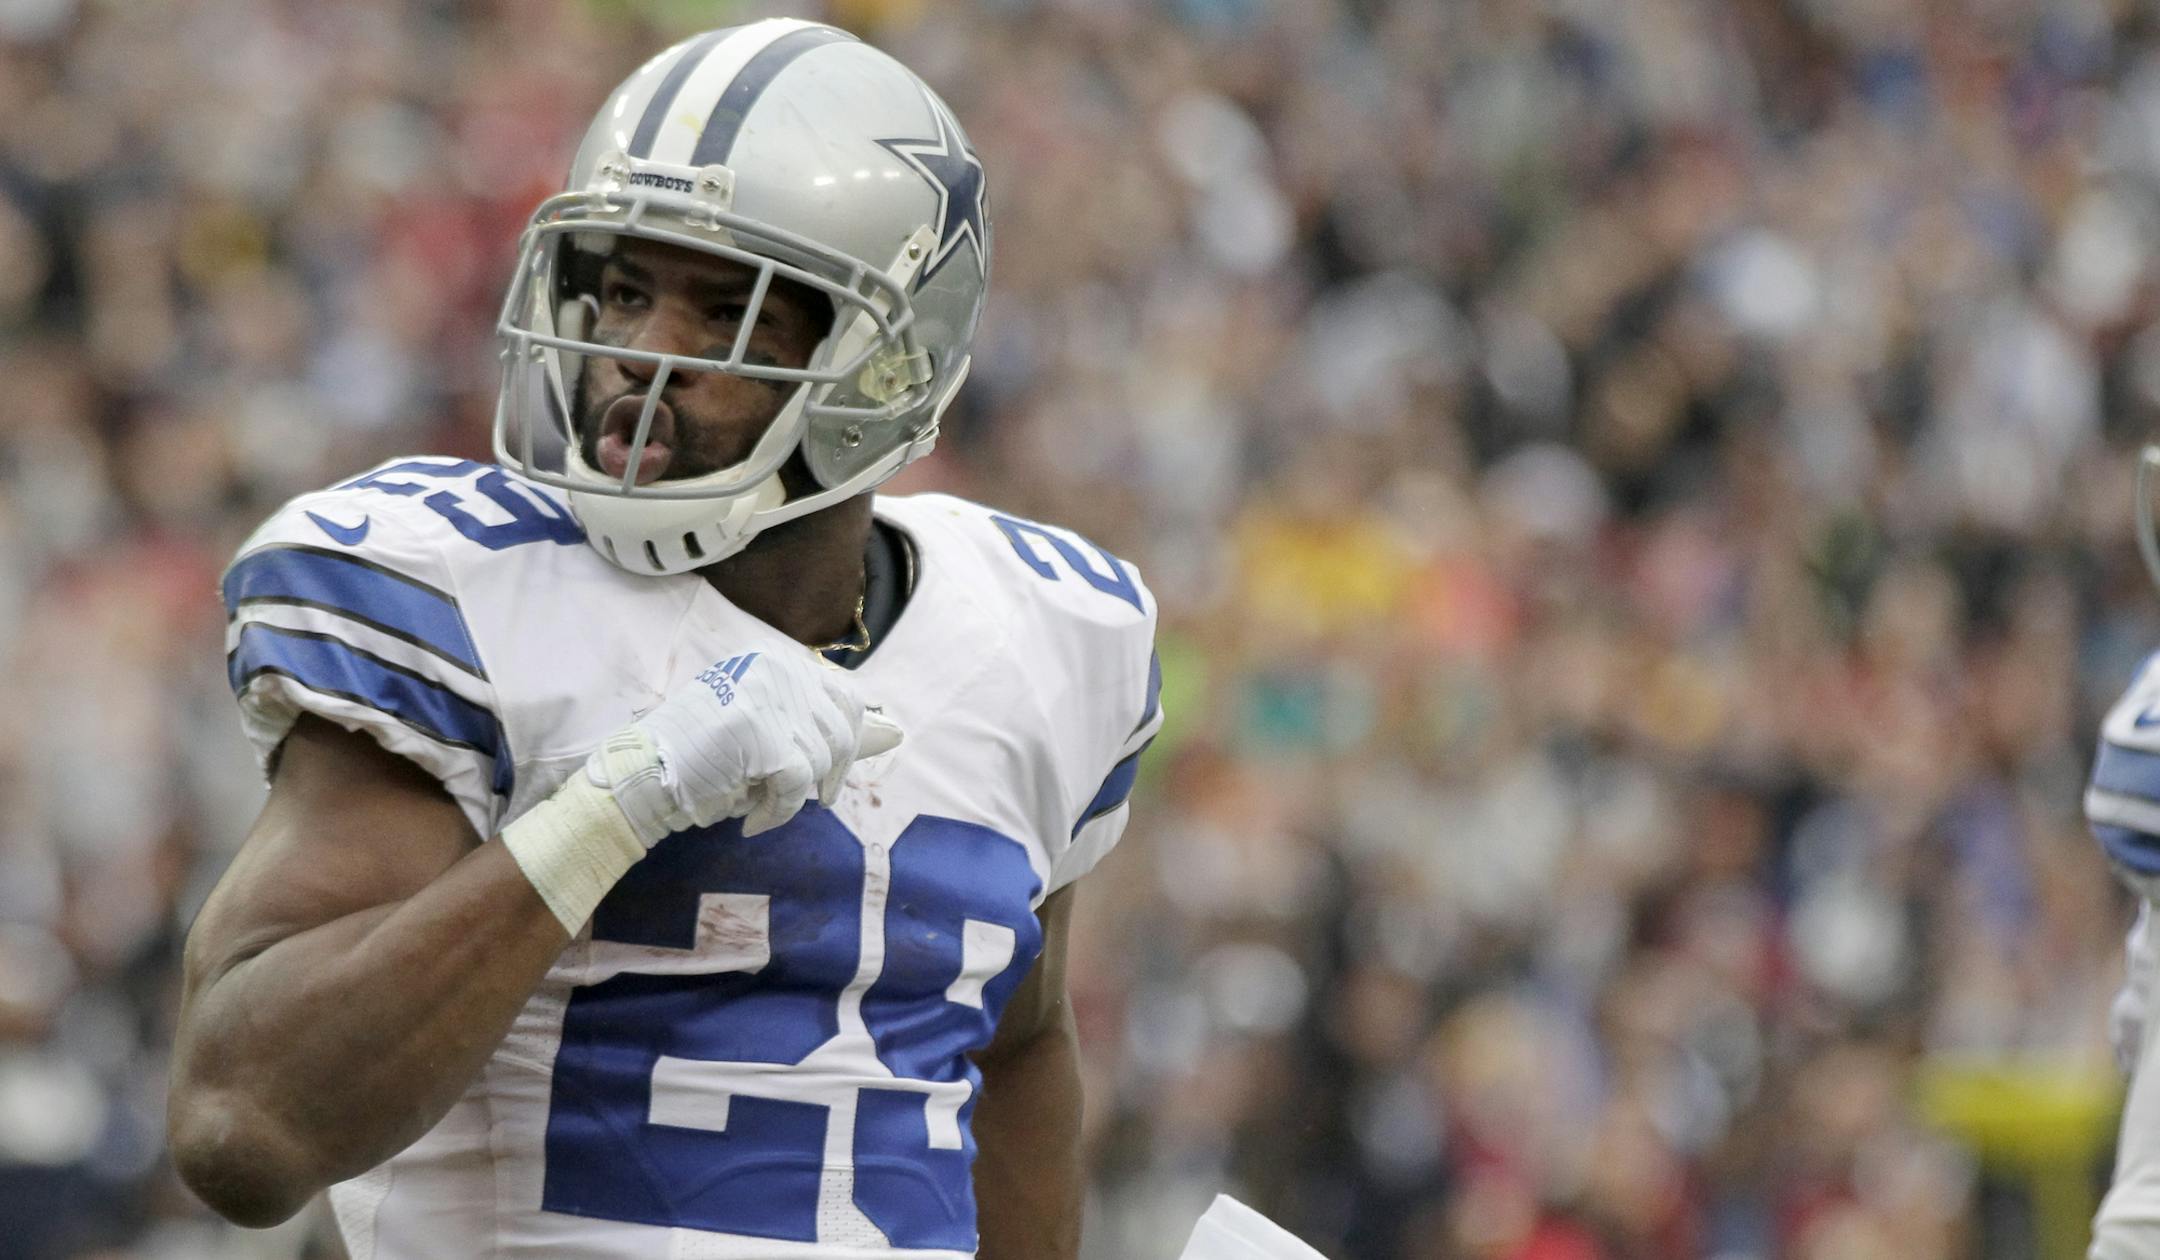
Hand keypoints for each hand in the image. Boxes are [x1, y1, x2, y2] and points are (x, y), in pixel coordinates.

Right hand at [592, 648, 902, 842]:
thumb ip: (809, 720)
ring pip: (821, 759)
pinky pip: (797, 786)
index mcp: (775, 661)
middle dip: (835, 770)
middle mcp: (776, 670)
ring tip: (759, 801)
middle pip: (844, 725)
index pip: (845, 694)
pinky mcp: (765, 736)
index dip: (851, 738)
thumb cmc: (699, 757)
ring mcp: (771, 700)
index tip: (837, 772)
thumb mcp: (760, 722)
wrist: (643, 776)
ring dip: (795, 794)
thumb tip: (892, 733)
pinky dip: (778, 811)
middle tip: (819, 798)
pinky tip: (752, 820)